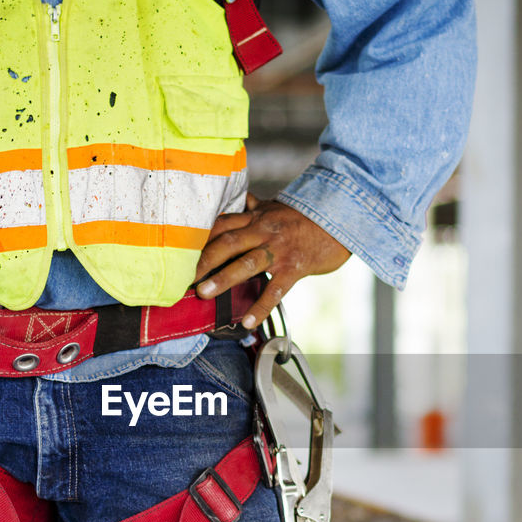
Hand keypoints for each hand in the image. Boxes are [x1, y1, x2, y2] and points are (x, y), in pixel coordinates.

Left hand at [194, 194, 351, 328]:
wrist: (341, 220)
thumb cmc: (305, 218)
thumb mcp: (276, 207)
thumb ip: (253, 207)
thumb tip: (237, 200)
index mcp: (255, 218)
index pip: (221, 225)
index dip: (199, 239)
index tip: (180, 253)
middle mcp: (264, 231)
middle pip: (228, 242)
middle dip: (203, 260)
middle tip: (183, 277)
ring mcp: (279, 250)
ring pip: (247, 263)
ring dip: (224, 278)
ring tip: (204, 294)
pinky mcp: (295, 267)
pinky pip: (275, 290)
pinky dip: (261, 306)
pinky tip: (247, 322)